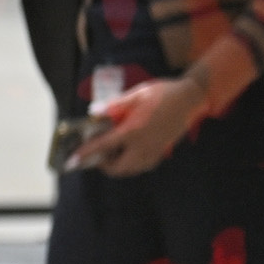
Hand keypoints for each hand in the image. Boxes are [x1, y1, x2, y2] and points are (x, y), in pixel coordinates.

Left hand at [68, 76, 208, 176]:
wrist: (189, 98)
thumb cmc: (163, 94)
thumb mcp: (136, 95)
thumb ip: (114, 105)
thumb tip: (93, 112)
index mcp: (134, 131)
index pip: (104, 147)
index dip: (86, 153)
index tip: (73, 159)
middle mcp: (143, 146)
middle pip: (118, 168)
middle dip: (103, 165)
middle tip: (96, 154)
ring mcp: (154, 152)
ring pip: (131, 170)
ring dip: (118, 166)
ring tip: (111, 151)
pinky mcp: (162, 152)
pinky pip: (142, 166)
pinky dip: (131, 164)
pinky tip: (129, 151)